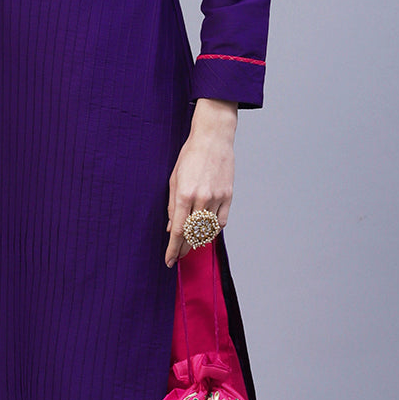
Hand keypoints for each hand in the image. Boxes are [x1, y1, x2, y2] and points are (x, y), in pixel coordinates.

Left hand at [165, 99, 237, 266]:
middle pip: (193, 234)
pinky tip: (207, 228)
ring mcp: (217, 197)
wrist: (213, 138)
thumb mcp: (174, 179)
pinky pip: (221, 221)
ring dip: (199, 239)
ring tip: (192, 242)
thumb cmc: (190, 156)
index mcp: (184, 194)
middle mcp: (202, 198)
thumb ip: (172, 206)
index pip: (179, 230)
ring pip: (208, 230)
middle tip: (179, 255)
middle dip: (185, 248)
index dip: (173, 249)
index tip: (169, 260)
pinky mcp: (229, 195)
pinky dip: (214, 228)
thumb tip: (172, 228)